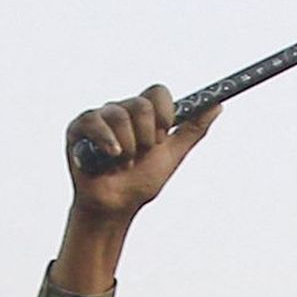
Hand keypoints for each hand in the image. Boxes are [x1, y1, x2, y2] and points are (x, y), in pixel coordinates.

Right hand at [52, 85, 222, 294]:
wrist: (117, 205)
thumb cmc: (142, 180)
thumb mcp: (173, 154)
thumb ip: (193, 129)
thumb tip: (217, 105)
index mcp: (144, 114)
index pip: (158, 92)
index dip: (164, 113)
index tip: (163, 135)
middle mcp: (121, 110)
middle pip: (141, 104)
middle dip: (147, 137)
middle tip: (141, 154)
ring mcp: (99, 117)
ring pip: (120, 115)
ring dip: (129, 148)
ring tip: (123, 163)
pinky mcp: (78, 127)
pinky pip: (95, 121)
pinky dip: (107, 142)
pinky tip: (111, 157)